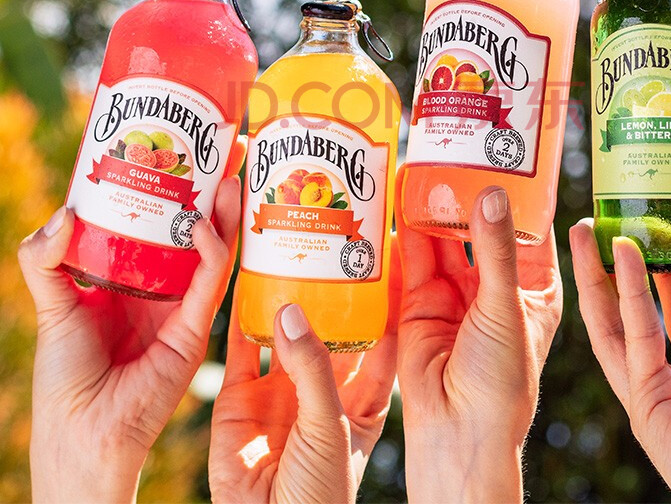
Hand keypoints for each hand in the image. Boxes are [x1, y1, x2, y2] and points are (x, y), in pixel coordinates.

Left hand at [19, 175, 241, 503]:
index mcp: (136, 278)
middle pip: (199, 229)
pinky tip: (208, 226)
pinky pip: (210, 283)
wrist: (81, 433)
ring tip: (232, 171)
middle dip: (215, 190)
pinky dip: (213, 253)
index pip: (164, 224)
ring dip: (227, 212)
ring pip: (216, 250)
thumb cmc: (65, 377)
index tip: (186, 151)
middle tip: (227, 148)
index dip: (178, 188)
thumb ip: (45, 259)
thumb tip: (64, 211)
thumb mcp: (51, 304)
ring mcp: (185, 308)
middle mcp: (166, 288)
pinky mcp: (195, 330)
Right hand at [208, 244, 399, 503]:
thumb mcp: (332, 427)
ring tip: (280, 250)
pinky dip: (238, 314)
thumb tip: (292, 310)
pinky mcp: (240, 397)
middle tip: (326, 241)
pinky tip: (239, 280)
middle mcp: (322, 386)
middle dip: (327, 289)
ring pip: (283, 329)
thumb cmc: (320, 496)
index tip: (383, 256)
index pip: (378, 336)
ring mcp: (280, 389)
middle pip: (327, 326)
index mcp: (361, 397)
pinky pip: (238, 347)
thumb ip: (314, 369)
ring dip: (281, 294)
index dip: (381, 299)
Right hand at [395, 167, 562, 503]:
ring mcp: (457, 292)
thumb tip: (492, 194)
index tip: (511, 151)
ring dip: (434, 205)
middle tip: (456, 149)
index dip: (522, 192)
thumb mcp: (507, 309)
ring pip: (445, 236)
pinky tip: (398, 199)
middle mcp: (495, 286)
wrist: (457, 434)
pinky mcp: (421, 300)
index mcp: (534, 287)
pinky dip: (406, 229)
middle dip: (468, 192)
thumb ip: (497, 252)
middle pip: (481, 226)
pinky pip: (413, 256)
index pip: (531, 227)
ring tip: (423, 163)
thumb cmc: (502, 383)